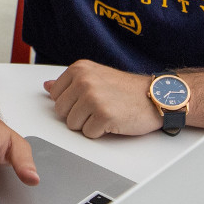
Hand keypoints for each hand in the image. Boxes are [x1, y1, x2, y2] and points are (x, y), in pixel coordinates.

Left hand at [45, 61, 161, 138]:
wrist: (157, 96)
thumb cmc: (128, 90)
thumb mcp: (97, 77)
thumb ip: (70, 83)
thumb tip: (47, 86)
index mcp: (79, 69)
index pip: (55, 96)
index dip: (72, 103)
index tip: (89, 99)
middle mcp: (84, 80)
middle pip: (61, 112)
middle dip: (78, 115)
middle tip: (100, 107)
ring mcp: (93, 97)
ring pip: (72, 125)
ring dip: (89, 124)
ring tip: (107, 113)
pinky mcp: (103, 115)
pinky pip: (88, 134)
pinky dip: (100, 132)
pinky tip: (114, 121)